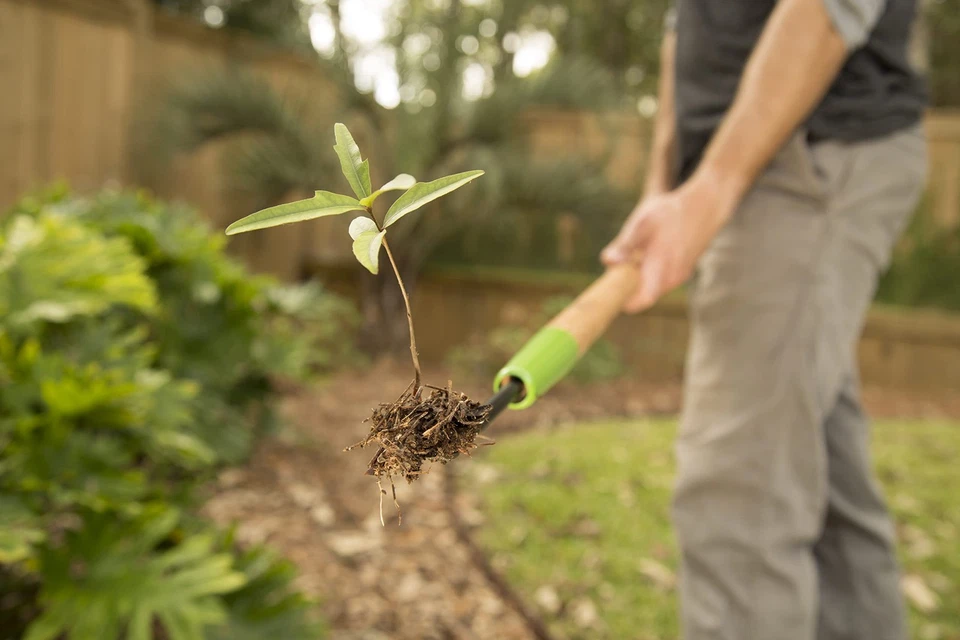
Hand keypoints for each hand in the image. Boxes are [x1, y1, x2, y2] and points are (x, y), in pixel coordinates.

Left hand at [601, 175, 735, 312]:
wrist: (703, 206)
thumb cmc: (669, 213)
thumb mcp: (643, 222)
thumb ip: (625, 244)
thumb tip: (607, 261)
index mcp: (662, 268)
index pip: (642, 300)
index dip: (625, 302)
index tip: (611, 291)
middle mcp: (673, 278)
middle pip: (644, 294)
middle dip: (628, 285)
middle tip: (619, 266)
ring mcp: (679, 276)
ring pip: (652, 286)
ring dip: (639, 277)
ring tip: (637, 255)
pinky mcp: (682, 272)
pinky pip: (661, 279)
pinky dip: (650, 271)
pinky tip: (649, 253)